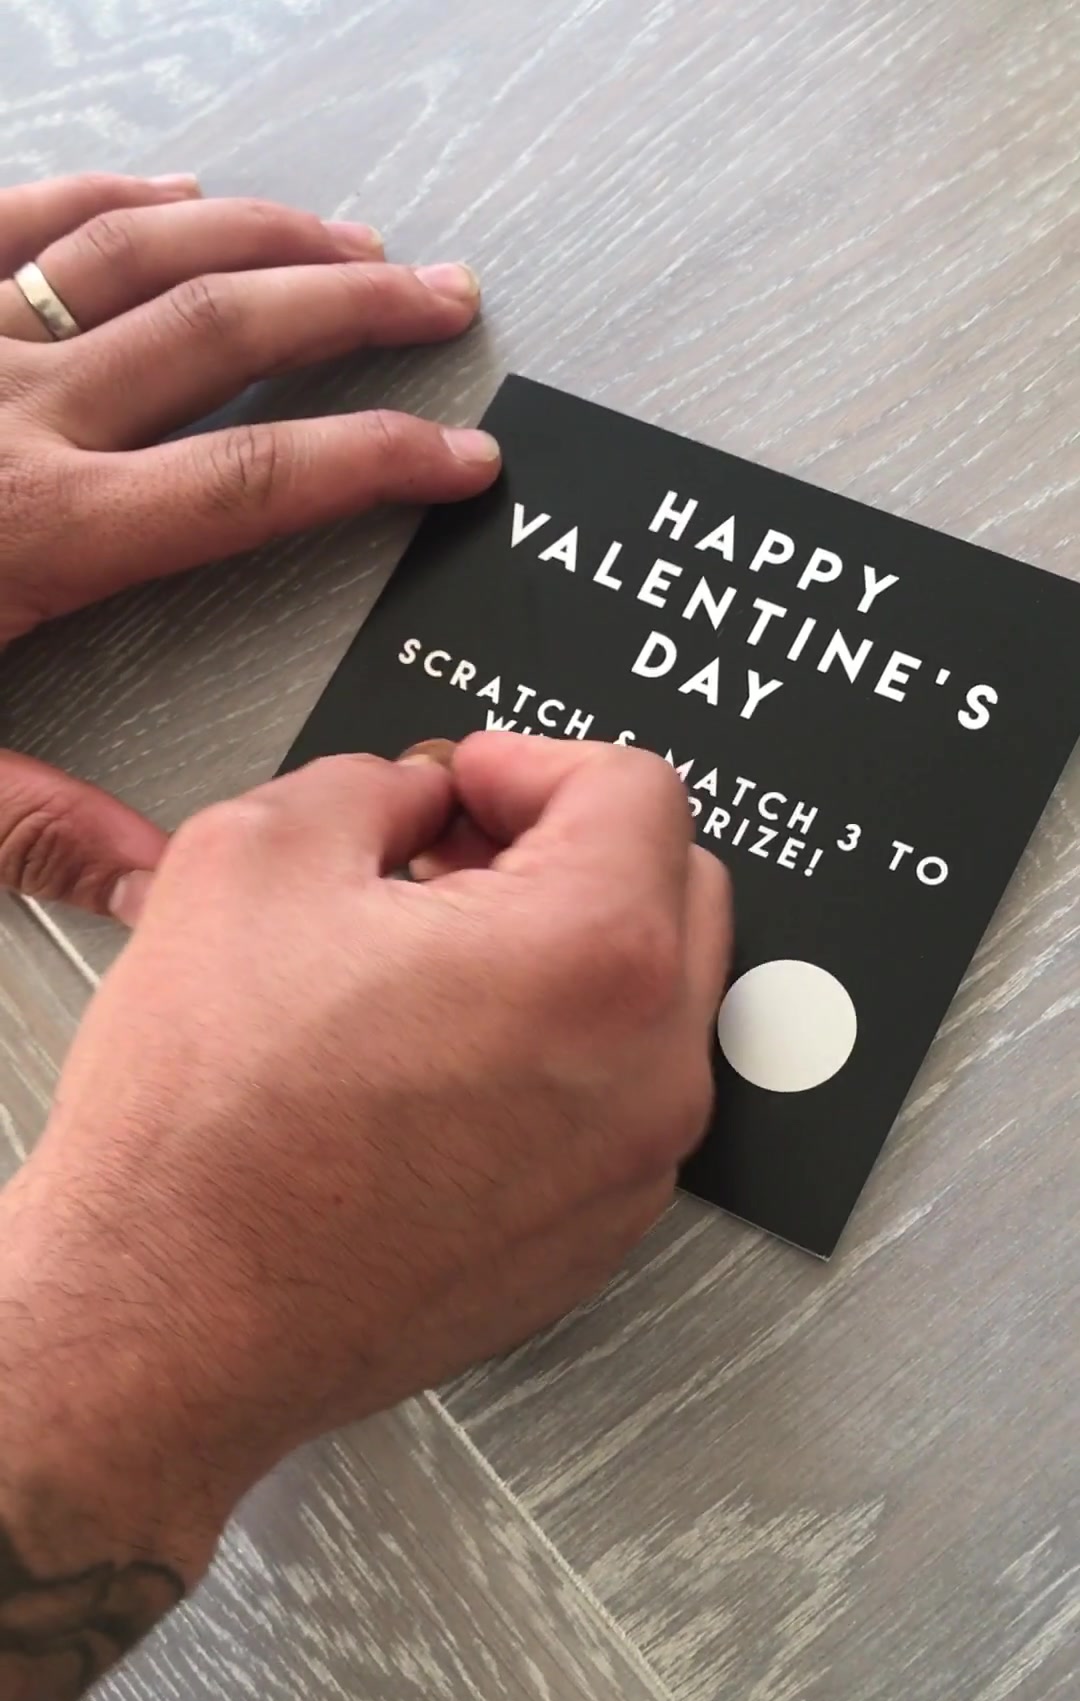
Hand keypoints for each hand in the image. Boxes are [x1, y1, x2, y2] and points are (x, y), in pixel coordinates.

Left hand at [0, 171, 499, 917]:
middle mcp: (16, 413)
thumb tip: (162, 881)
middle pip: (223, 334)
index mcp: (41, 532)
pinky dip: (111, 197)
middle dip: (352, 310)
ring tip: (353, 237)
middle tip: (443, 298)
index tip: (465, 456)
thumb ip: (30, 821)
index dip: (376, 462)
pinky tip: (178, 194)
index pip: (253, 485)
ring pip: (140, 253)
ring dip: (261, 235)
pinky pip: (20, 215)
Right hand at [8, 736, 729, 1568]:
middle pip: (674, 887)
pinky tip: (438, 1059)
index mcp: (594, 956)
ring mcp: (631, 1172)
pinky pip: (616, 1104)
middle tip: (456, 855)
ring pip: (653, 1003)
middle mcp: (648, 1073)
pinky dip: (558, 1055)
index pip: (637, 792)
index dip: (533, 762)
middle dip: (568, 847)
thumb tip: (418, 800)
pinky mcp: (592, 1240)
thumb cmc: (204, 1137)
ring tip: (431, 962)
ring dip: (567, 951)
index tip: (472, 784)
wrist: (164, 1324)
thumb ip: (373, 784)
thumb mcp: (255, 859)